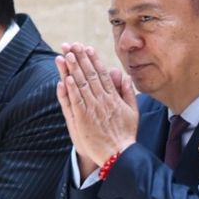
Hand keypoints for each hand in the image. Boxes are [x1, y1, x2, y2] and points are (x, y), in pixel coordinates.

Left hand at [55, 43, 137, 170]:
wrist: (118, 154)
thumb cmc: (125, 134)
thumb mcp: (133, 111)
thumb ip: (127, 92)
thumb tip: (124, 76)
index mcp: (114, 97)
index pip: (102, 74)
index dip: (93, 60)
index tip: (87, 48)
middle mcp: (102, 100)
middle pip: (90, 75)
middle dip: (80, 59)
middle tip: (72, 45)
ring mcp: (92, 109)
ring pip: (81, 85)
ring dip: (73, 69)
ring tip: (66, 55)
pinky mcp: (83, 119)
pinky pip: (76, 101)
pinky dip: (71, 89)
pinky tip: (66, 77)